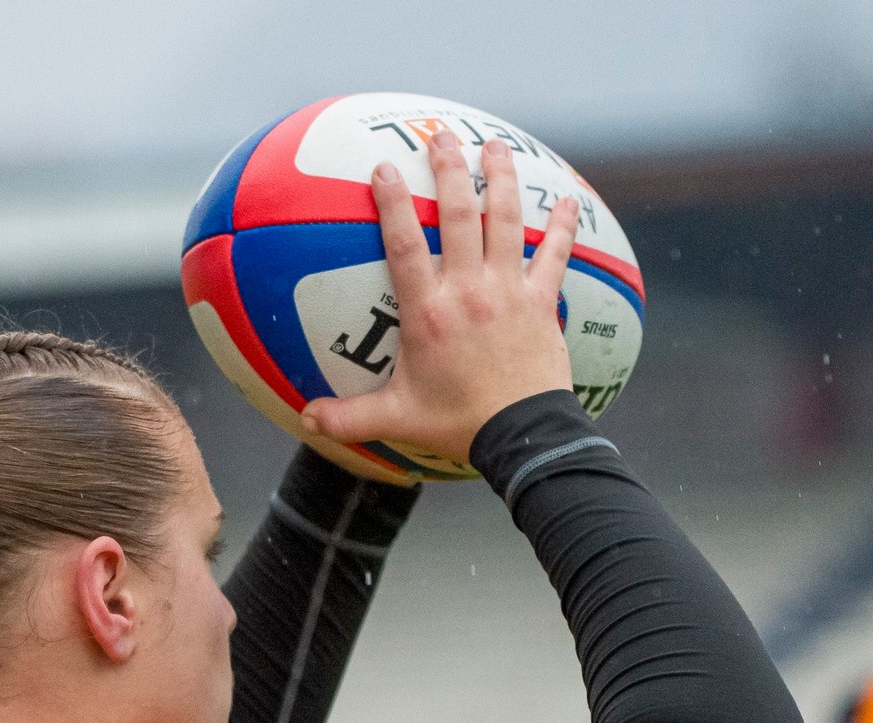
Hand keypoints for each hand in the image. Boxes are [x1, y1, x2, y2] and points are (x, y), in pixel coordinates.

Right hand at [300, 131, 577, 463]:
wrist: (523, 436)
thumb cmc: (458, 424)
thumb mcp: (397, 419)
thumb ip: (348, 416)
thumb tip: (306, 418)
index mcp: (429, 313)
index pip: (404, 245)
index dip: (392, 203)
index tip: (384, 167)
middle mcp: (469, 291)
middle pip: (457, 215)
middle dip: (448, 169)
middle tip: (441, 135)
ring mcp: (509, 292)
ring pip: (506, 221)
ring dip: (501, 179)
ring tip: (495, 146)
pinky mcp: (542, 302)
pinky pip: (554, 255)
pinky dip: (560, 226)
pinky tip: (567, 201)